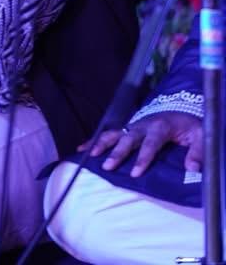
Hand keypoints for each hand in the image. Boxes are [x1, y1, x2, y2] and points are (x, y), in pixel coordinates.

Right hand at [79, 112, 202, 176]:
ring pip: (115, 133)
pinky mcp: (128, 128)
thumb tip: (192, 168)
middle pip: (128, 138)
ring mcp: (134, 125)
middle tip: (108, 166)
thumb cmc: (189, 126)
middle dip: (117, 152)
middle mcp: (144, 125)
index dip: (143, 158)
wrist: (180, 110)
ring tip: (90, 155)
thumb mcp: (200, 136)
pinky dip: (95, 140)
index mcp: (161, 126)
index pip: (151, 143)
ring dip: (102, 144)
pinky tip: (82, 148)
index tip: (135, 173)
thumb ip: (198, 151)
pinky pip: (110, 133)